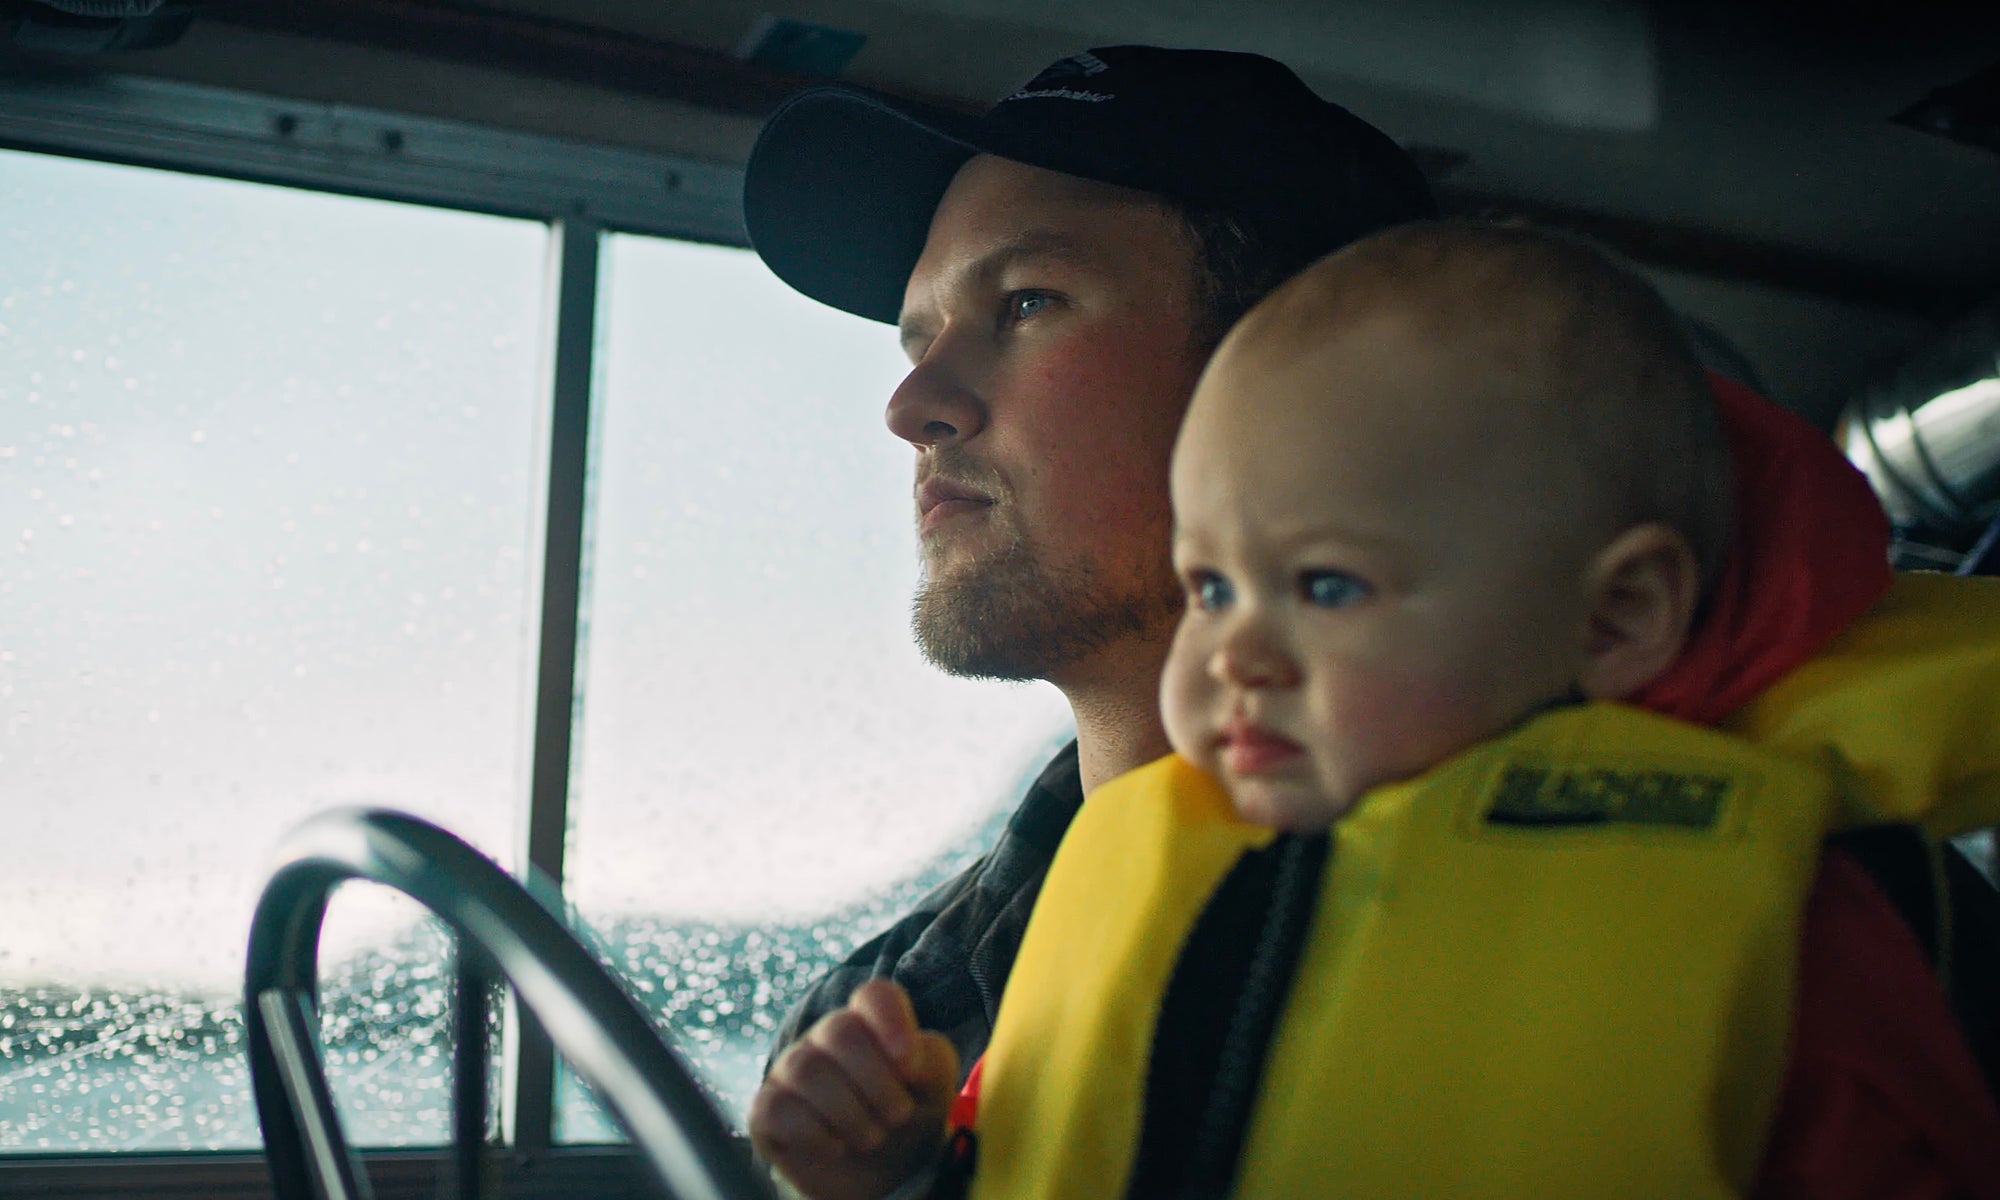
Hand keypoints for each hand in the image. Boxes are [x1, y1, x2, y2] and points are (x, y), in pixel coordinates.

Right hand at [750, 979, 961, 1199]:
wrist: (882, 1173)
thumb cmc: (909, 1116)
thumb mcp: (934, 1085)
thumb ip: (930, 1057)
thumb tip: (905, 1057)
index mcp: (870, 1022)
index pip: (874, 995)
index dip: (891, 1021)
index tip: (909, 1066)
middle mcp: (825, 1038)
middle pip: (839, 1031)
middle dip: (877, 1084)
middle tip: (897, 1116)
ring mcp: (791, 1070)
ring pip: (807, 1070)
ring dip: (851, 1115)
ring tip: (871, 1138)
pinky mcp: (766, 1110)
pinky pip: (776, 1108)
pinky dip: (815, 1136)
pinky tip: (836, 1148)